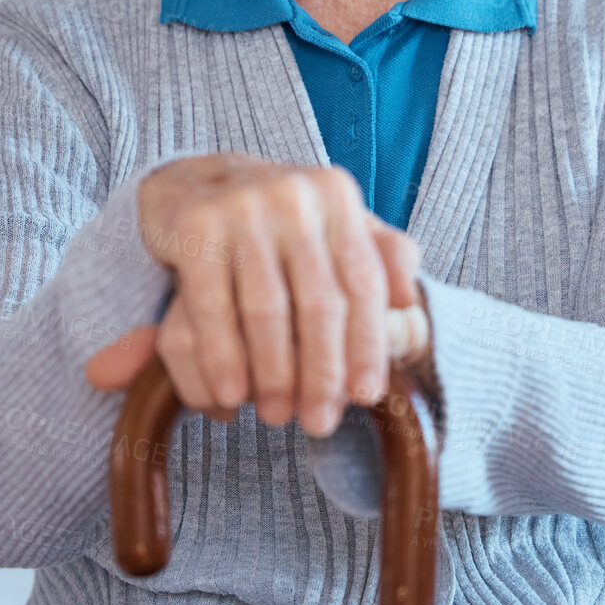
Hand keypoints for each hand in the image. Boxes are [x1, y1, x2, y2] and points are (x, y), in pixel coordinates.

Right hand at [84, 154, 434, 436]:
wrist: (196, 182)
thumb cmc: (281, 223)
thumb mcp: (337, 227)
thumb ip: (382, 258)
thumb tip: (409, 300)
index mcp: (337, 196)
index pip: (363, 282)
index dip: (368, 345)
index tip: (366, 396)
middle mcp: (294, 196)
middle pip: (319, 303)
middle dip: (321, 373)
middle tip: (318, 423)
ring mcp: (242, 208)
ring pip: (266, 311)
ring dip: (273, 375)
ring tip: (276, 415)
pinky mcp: (195, 227)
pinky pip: (212, 308)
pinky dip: (223, 358)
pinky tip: (231, 396)